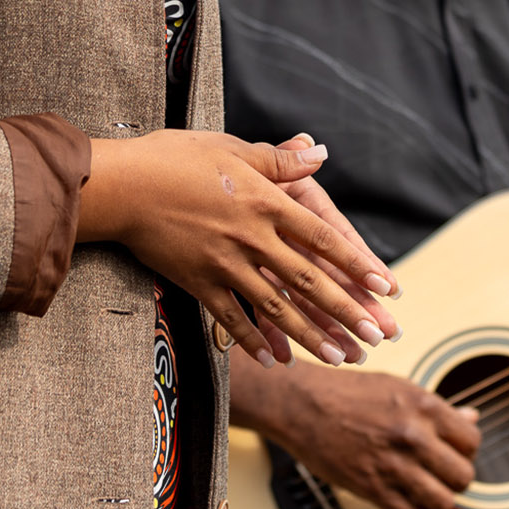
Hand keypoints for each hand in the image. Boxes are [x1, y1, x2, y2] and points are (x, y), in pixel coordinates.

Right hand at [77, 130, 397, 367]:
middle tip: (377, 335)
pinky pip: (231, 318)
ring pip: (277, 307)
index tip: (385, 285)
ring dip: (311, 334)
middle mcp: (252, 237)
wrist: (123, 186)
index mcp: (266, 202)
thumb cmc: (175, 158)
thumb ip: (279, 158)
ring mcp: (225, 264)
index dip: (356, 263)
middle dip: (346, 310)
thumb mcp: (232, 148)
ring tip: (340, 355)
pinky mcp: (198, 282)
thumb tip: (319, 151)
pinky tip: (275, 359)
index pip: (323, 237)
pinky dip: (253, 340)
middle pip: (308, 280)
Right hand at [232, 357, 481, 508]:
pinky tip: (408, 499)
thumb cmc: (346, 392)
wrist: (302, 405)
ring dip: (439, 499)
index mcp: (423, 405)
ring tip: (426, 489)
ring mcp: (394, 465)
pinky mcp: (374, 489)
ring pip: (443, 502)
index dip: (465, 449)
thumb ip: (437, 408)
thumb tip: (471, 418)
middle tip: (440, 473)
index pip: (471, 440)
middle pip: (463, 475)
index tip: (453, 451)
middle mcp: (413, 435)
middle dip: (456, 477)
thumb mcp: (398, 388)